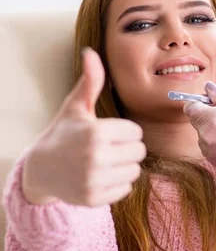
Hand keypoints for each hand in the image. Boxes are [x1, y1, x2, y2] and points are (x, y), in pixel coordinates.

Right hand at [21, 48, 145, 205]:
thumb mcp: (76, 106)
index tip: (107, 133)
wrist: (41, 169)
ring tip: (103, 162)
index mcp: (96, 132)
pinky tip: (99, 177)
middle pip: (139, 152)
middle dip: (127, 148)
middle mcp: (95, 158)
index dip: (124, 132)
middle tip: (106, 148)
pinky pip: (125, 189)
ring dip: (124, 166)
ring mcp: (94, 180)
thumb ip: (91, 81)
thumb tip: (91, 52)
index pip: (136, 132)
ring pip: (135, 171)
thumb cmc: (65, 133)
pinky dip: (116, 184)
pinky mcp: (94, 198)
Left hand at [183, 82, 215, 187]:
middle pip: (198, 122)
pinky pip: (212, 148)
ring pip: (205, 136)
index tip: (210, 102)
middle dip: (210, 117)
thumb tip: (208, 87)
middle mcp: (204, 137)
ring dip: (215, 131)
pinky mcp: (215, 163)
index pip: (190, 108)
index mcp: (209, 120)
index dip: (199, 102)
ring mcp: (209, 152)